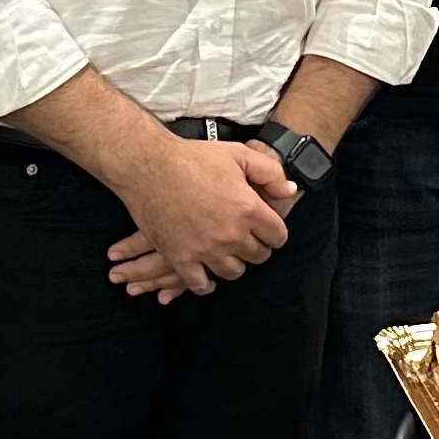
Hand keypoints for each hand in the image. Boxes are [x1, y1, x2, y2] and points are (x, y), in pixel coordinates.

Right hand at [103, 137, 293, 299]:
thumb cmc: (194, 157)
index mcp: (248, 209)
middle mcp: (230, 234)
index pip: (278, 236)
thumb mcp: (238, 154)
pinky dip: (206, 283)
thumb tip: (289, 190)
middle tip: (247, 238)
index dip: (274, 232)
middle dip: (256, 247)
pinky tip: (207, 275)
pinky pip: (199, 283)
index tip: (267, 229)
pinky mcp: (180, 257)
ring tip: (228, 252)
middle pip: (257, 256)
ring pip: (233, 272)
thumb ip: (270, 173)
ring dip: (234, 263)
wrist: (149, 166)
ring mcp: (205, 249)